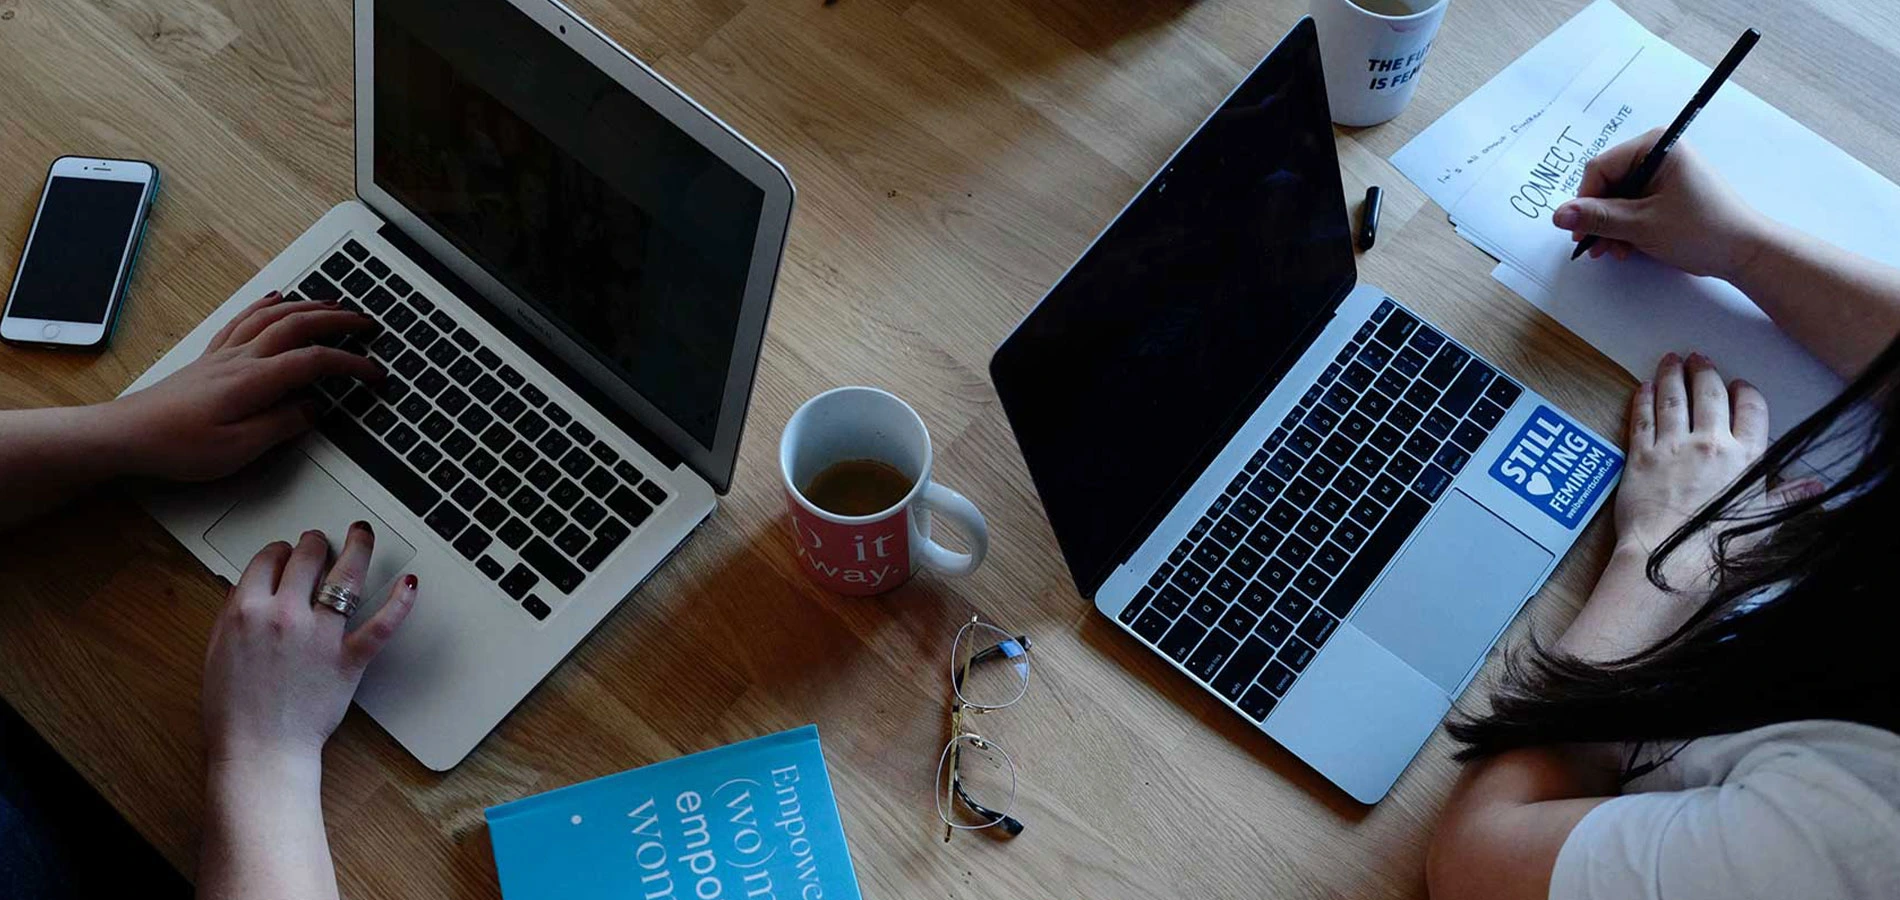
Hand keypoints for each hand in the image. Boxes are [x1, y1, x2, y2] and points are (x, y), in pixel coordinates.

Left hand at [102, 292, 380, 481]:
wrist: (127, 434)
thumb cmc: (177, 445)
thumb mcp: (238, 449)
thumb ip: (281, 426)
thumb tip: (312, 409)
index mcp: (254, 380)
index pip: (315, 362)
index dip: (351, 363)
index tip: (374, 372)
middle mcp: (241, 358)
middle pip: (298, 324)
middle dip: (338, 319)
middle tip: (367, 322)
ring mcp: (224, 354)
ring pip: (273, 315)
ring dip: (309, 305)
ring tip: (335, 303)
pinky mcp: (211, 358)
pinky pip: (244, 319)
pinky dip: (267, 304)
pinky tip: (275, 298)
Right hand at [202, 523, 416, 766]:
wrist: (259, 749)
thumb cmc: (233, 709)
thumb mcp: (217, 651)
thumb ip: (233, 614)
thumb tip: (247, 586)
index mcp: (245, 610)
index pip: (268, 558)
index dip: (280, 549)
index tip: (286, 551)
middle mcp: (284, 614)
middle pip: (308, 556)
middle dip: (315, 542)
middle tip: (320, 542)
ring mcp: (320, 635)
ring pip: (346, 575)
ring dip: (358, 546)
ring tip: (363, 533)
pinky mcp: (349, 658)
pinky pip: (381, 624)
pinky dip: (399, 602)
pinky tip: (409, 584)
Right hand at [1551, 129, 1770, 278]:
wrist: (1745, 252)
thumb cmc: (1701, 230)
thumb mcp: (1642, 225)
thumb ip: (1597, 218)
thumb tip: (1558, 216)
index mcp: (1657, 146)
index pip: (1600, 168)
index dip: (1585, 201)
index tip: (1581, 232)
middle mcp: (1659, 154)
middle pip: (1607, 184)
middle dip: (1599, 218)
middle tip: (1597, 248)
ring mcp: (1664, 174)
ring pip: (1618, 199)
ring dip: (1611, 228)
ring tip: (1615, 252)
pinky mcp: (1667, 193)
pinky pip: (1633, 206)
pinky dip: (1626, 228)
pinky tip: (1628, 248)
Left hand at [1613, 353, 1804, 588]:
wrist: (1669, 560)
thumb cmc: (1716, 547)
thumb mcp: (1763, 520)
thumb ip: (1788, 497)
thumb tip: (1815, 486)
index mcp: (1746, 457)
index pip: (1751, 410)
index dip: (1745, 393)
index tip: (1740, 385)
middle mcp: (1710, 444)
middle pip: (1709, 394)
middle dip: (1705, 372)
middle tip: (1699, 358)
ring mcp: (1673, 447)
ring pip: (1674, 398)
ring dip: (1673, 375)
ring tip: (1671, 359)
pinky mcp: (1641, 456)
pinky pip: (1642, 418)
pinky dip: (1644, 398)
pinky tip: (1645, 386)